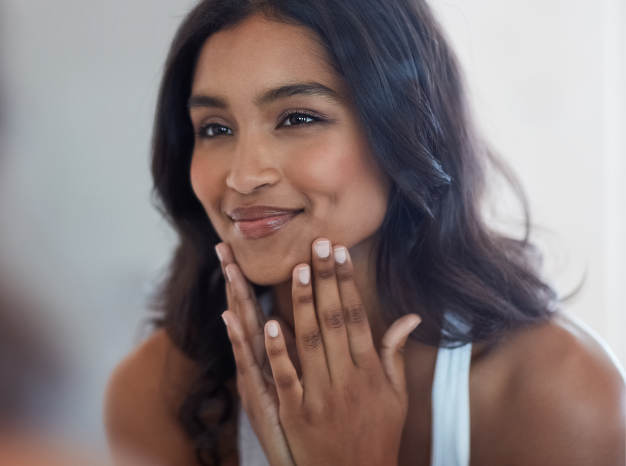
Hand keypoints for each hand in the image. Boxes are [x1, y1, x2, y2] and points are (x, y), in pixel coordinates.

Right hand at [217, 243, 295, 465]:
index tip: (235, 251)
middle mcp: (257, 366)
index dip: (246, 282)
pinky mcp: (261, 400)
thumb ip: (296, 353)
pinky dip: (249, 343)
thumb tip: (286, 323)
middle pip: (244, 315)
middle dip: (235, 280)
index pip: (256, 311)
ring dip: (238, 300)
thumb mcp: (299, 388)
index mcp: (268, 360)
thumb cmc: (304, 430)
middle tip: (223, 246)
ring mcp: (256, 381)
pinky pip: (254, 366)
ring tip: (229, 270)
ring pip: (245, 333)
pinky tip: (242, 319)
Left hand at [223, 239, 420, 465]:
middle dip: (326, 280)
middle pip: (335, 321)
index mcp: (371, 371)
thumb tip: (410, 318)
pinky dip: (278, 350)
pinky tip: (270, 322)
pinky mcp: (297, 415)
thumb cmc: (378, 435)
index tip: (339, 253)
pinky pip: (286, 378)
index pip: (357, 317)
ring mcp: (322, 398)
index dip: (347, 283)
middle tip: (318, 244)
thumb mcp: (396, 397)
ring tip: (299, 270)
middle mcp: (349, 380)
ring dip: (304, 305)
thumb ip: (394, 354)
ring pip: (311, 343)